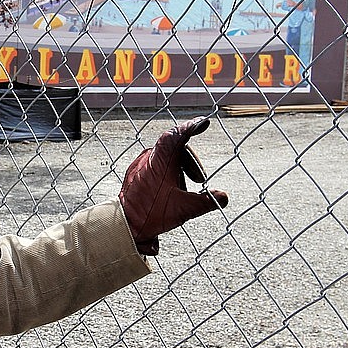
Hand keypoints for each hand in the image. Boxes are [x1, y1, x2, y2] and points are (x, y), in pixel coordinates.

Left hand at [119, 117, 228, 255]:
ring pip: (166, 156)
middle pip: (175, 148)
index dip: (193, 127)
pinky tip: (172, 189)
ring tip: (186, 189)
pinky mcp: (135, 172)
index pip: (178, 135)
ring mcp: (140, 164)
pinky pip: (156, 163)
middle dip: (191, 162)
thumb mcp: (184, 209)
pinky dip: (169, 171)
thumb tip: (223, 198)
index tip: (204, 123)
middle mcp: (149, 158)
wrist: (124, 225)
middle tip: (200, 179)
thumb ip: (207, 202)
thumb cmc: (152, 214)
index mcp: (161, 161)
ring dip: (181, 168)